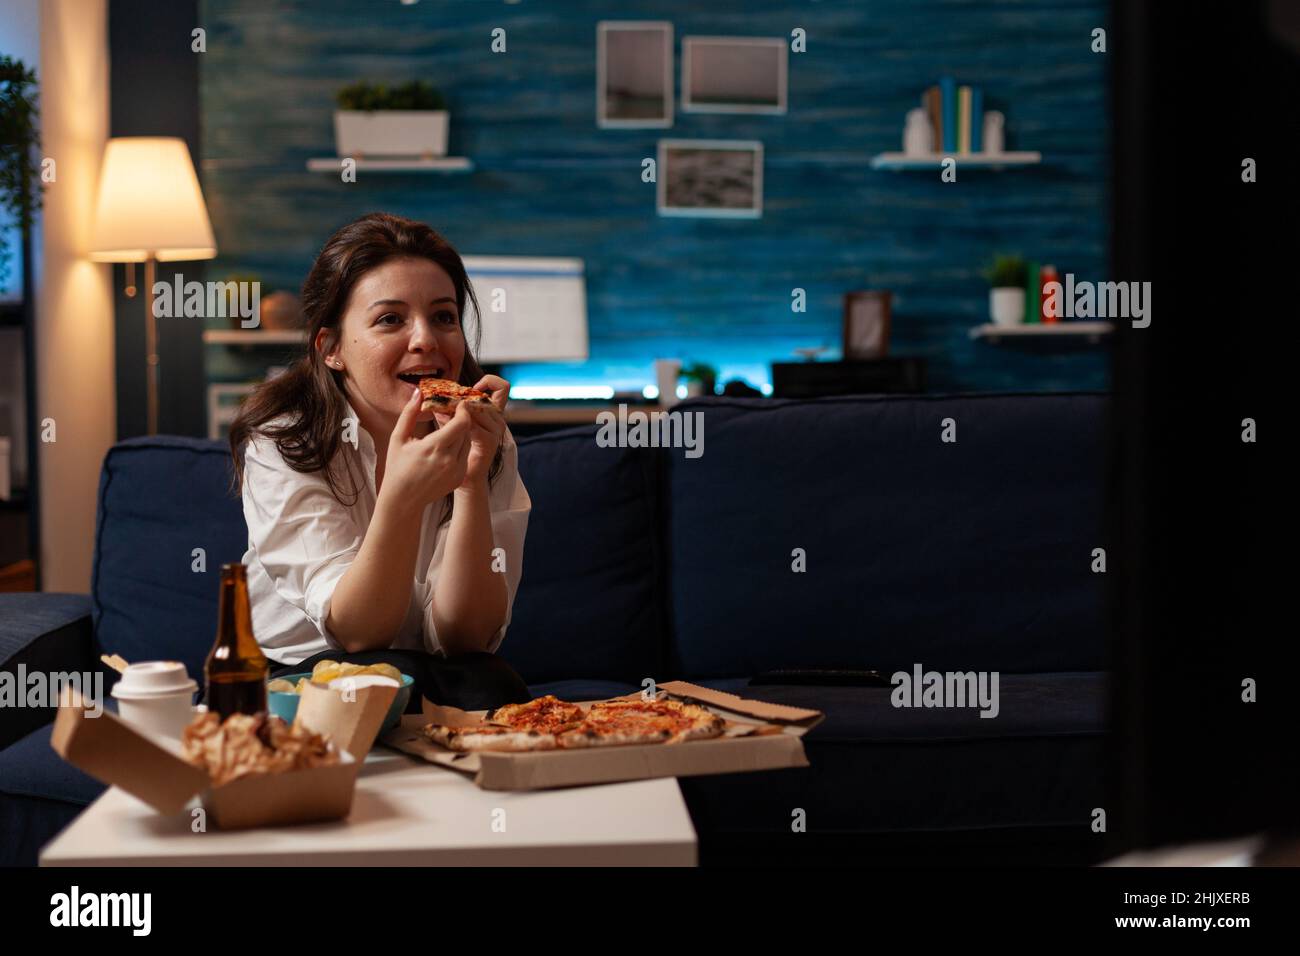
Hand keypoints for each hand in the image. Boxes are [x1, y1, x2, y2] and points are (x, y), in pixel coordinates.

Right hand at [380, 388, 472, 512]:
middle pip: (465, 431)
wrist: (403, 499)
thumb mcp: (398, 438)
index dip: (463, 411)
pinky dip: (459, 448)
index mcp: (434, 447)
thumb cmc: (397, 466)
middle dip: (460, 420)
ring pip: (467, 443)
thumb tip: (418, 392)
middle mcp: (449, 460)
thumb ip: (409, 413)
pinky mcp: (459, 477)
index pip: (461, 423)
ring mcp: (456, 470)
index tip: (459, 403)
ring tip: (447, 429)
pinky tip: (445, 447)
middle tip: (452, 412)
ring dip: (460, 433)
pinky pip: (465, 456)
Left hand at [434, 376, 509, 489]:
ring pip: (477, 408)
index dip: (489, 381)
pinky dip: (459, 422)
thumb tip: (435, 394)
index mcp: (493, 412)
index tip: (472, 388)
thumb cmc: (460, 449)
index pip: (501, 387)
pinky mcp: (489, 441)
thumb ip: (450, 409)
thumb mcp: (455, 423)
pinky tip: (448, 426)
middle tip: (445, 400)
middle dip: (463, 396)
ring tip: (442, 414)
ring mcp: (495, 430)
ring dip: (459, 409)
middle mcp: (498, 419)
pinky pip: (473, 424)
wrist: (467, 478)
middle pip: (483, 396)